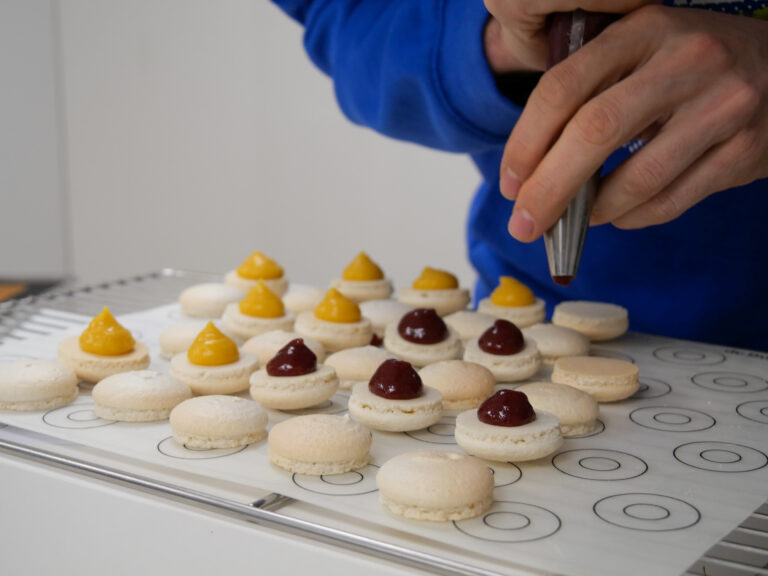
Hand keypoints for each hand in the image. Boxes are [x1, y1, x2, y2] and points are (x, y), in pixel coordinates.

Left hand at [498, 6, 767, 240]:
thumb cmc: (688, 67)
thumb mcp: (640, 53)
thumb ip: (590, 92)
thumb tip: (532, 170)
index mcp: (643, 30)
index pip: (563, 87)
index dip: (526, 143)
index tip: (510, 183)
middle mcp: (686, 61)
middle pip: (595, 133)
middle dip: (549, 189)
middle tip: (524, 224)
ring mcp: (722, 106)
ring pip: (638, 178)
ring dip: (594, 212)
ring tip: (575, 222)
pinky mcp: (744, 151)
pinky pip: (671, 201)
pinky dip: (632, 218)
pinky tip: (617, 215)